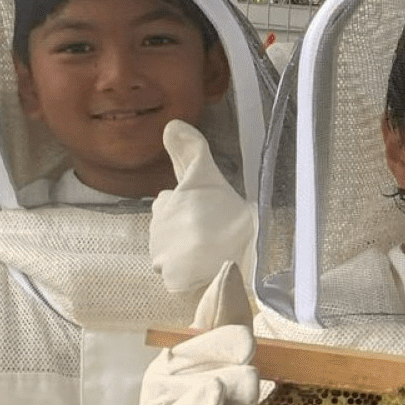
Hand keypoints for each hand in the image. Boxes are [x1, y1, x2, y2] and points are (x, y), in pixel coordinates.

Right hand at [133, 263, 259, 404]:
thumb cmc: (204, 384)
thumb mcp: (216, 349)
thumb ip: (223, 314)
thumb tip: (228, 269)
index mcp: (177, 356)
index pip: (201, 346)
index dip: (221, 344)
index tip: (244, 342)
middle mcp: (166, 386)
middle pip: (198, 379)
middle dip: (223, 378)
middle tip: (247, 377)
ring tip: (216, 395)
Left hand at [150, 121, 254, 296]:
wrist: (247, 252)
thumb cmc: (231, 213)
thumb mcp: (209, 176)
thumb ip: (189, 151)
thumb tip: (170, 124)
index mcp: (166, 203)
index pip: (170, 208)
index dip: (192, 213)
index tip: (211, 216)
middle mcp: (157, 228)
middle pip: (169, 234)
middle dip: (188, 236)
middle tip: (216, 235)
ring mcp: (161, 255)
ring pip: (171, 257)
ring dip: (189, 258)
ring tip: (215, 254)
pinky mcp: (170, 279)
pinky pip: (176, 280)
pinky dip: (190, 279)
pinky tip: (208, 271)